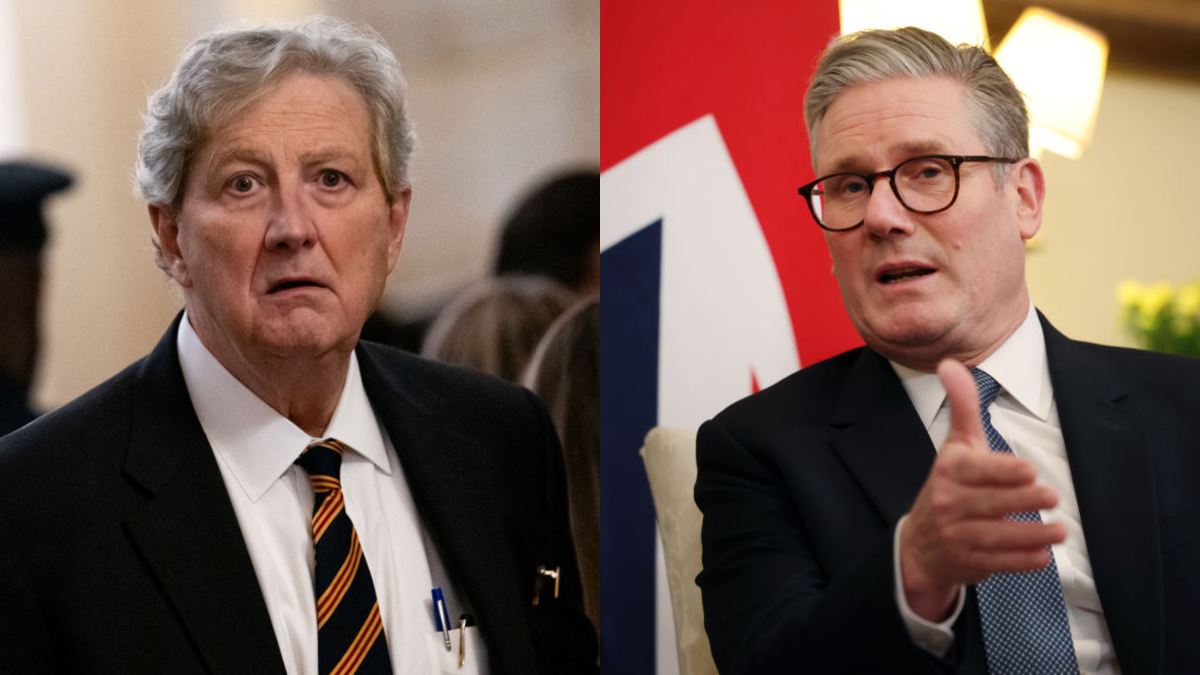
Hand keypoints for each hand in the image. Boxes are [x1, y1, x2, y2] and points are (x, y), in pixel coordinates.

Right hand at [898, 359, 1065, 620]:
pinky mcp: (967, 562)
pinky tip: (1042, 557)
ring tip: (1060, 531)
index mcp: (948, 471)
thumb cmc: (949, 486)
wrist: (920, 544)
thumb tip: (950, 363)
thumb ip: (961, 406)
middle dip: (1023, 500)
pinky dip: (1021, 561)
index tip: (1028, 470)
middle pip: (989, 502)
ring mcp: (956, 535)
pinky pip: (997, 562)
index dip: (1001, 471)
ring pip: (997, 535)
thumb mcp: (955, 446)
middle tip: (1052, 496)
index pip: (974, 470)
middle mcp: (947, 503)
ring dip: (1031, 534)